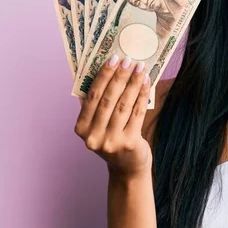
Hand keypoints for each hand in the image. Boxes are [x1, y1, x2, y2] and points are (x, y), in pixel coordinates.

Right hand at [74, 55, 152, 178]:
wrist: (127, 168)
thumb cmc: (113, 138)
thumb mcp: (99, 125)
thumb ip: (98, 104)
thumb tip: (107, 70)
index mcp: (81, 128)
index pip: (92, 96)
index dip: (103, 76)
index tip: (113, 59)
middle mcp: (93, 136)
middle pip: (108, 99)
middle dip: (119, 77)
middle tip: (128, 60)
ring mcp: (111, 141)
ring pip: (123, 105)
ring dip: (133, 83)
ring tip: (140, 68)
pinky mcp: (129, 143)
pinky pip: (137, 113)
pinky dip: (142, 95)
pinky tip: (146, 83)